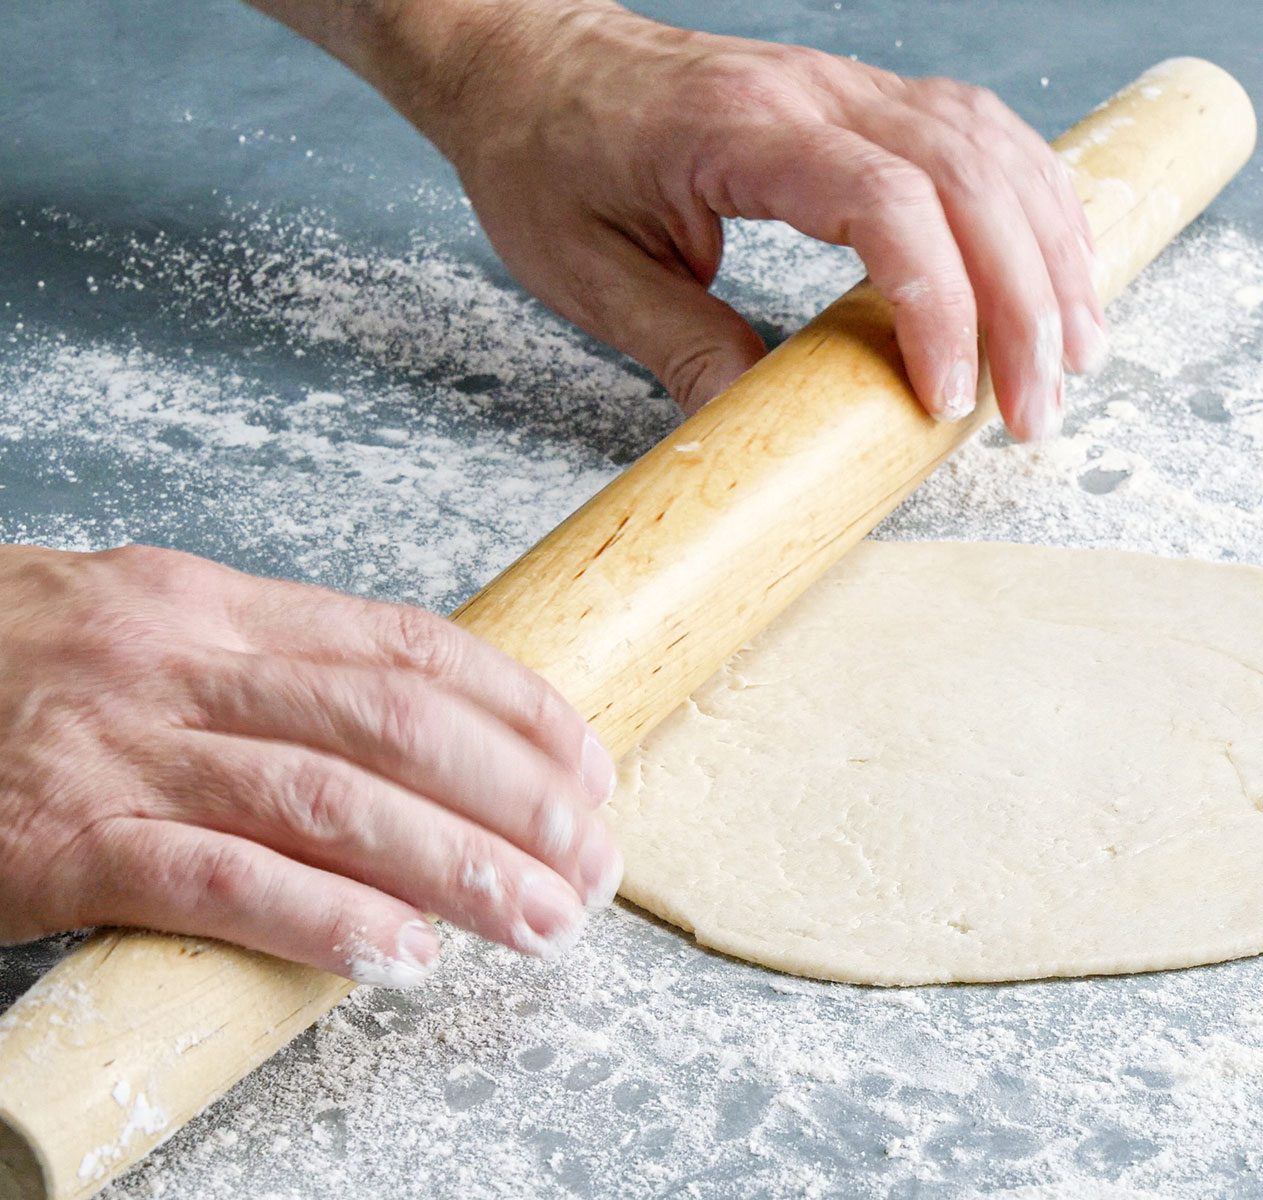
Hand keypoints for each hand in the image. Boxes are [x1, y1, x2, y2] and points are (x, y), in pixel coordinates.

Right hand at [0, 544, 622, 986]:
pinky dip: (321, 919)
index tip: (591, 770)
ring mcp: (123, 753)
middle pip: (397, 727)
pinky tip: (398, 956)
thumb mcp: (153, 629)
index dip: (522, 712)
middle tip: (590, 866)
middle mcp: (184, 664)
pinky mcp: (62, 844)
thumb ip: (275, 668)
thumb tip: (427, 733)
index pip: (414, 647)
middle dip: (516, 801)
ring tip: (535, 921)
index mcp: (220, 605)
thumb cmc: (20, 669)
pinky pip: (216, 881)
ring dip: (454, 868)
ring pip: (330, 801)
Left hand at [371, 0, 1107, 436]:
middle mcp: (812, 93)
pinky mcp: (862, 96)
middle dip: (1022, 302)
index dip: (938, 303)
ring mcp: (846, 84)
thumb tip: (765, 429)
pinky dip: (1032, 198)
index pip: (883, 202)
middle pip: (966, 178)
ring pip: (991, 147)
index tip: (946, 400)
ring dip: (1048, 250)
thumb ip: (681, 346)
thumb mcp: (583, 272)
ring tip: (1078, 350)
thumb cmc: (544, 156)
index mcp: (739, 131)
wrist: (525, 59)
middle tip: (1038, 410)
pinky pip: (979, 132)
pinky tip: (1058, 259)